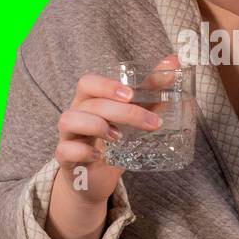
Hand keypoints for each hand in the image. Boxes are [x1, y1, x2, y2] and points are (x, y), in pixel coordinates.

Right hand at [55, 53, 178, 204]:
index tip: (131, 94)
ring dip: (96, 126)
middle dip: (122, 112)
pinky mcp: (65, 158)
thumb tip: (173, 61)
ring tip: (119, 137)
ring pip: (68, 120)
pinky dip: (82, 152)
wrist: (94, 177)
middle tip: (150, 123)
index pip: (88, 82)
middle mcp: (75, 113)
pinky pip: (64, 150)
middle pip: (89, 103)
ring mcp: (67, 136)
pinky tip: (99, 156)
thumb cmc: (113, 141)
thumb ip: (152, 91)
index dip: (107, 85)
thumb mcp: (134, 115)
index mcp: (90, 100)